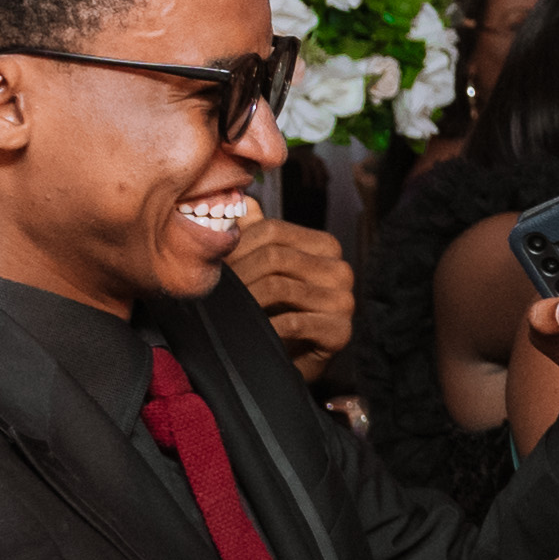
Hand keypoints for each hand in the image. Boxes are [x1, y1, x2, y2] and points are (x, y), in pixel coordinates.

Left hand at [224, 220, 354, 376]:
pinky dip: (265, 327)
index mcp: (325, 246)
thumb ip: (256, 231)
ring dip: (246, 302)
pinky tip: (251, 332)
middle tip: (214, 293)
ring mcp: (344, 301)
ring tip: (227, 312)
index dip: (237, 247)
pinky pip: (293, 322)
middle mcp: (340, 269)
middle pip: (276, 257)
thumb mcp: (264, 266)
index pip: (273, 231)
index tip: (214, 266)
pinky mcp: (340, 332)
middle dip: (238, 276)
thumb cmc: (275, 311)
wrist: (290, 361)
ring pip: (280, 287)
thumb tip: (244, 199)